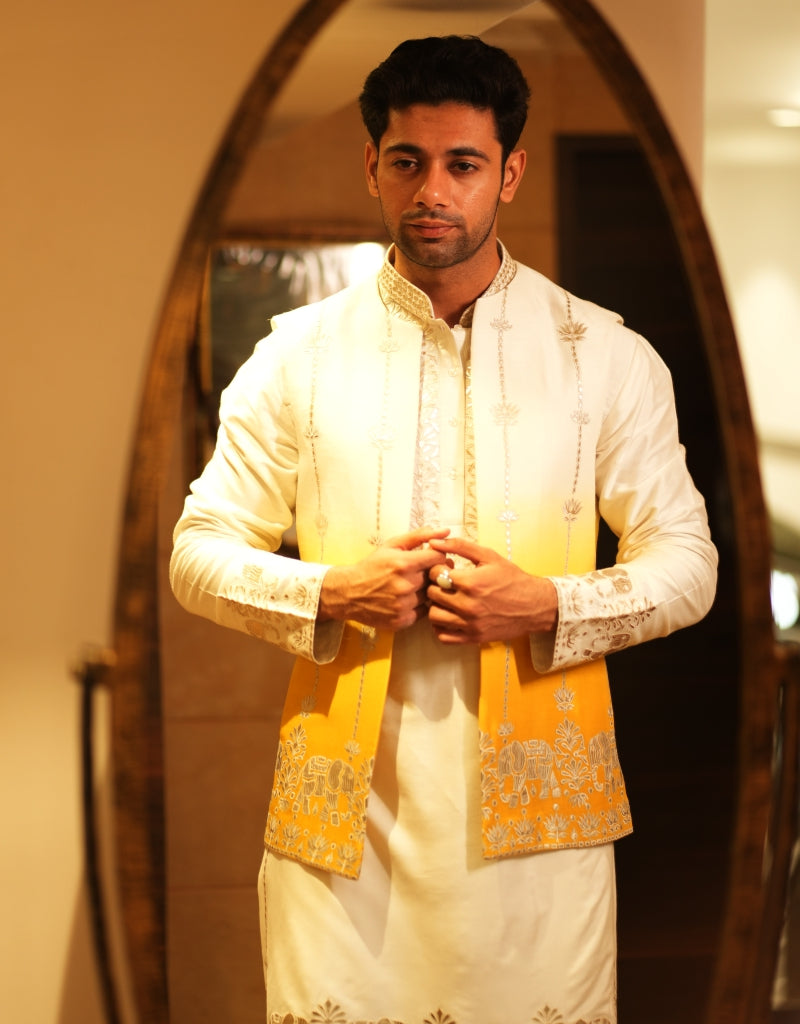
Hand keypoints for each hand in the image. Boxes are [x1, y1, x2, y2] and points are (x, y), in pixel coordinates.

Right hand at [318, 528, 448, 630]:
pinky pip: (423, 612)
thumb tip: (446, 531)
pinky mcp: (402, 621)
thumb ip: (420, 536)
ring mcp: (404, 605)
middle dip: (431, 573)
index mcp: (404, 564)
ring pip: (430, 595)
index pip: (439, 558)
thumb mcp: (392, 545)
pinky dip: (418, 605)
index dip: (438, 557)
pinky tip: (407, 599)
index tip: (431, 558)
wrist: (349, 592)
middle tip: (420, 572)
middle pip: (436, 577)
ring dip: (425, 590)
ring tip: (411, 586)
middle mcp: (406, 585)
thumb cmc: (373, 566)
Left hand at [427, 536, 557, 644]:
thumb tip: (433, 542)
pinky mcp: (473, 637)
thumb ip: (460, 546)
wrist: (534, 605)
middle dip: (435, 585)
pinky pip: (443, 636)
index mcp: (470, 582)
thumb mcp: (489, 556)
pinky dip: (441, 626)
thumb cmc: (512, 579)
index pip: (434, 574)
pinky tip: (450, 616)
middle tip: (445, 584)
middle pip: (432, 594)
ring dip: (436, 606)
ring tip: (447, 600)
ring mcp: (470, 624)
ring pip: (434, 616)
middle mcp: (467, 605)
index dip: (436, 568)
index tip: (445, 568)